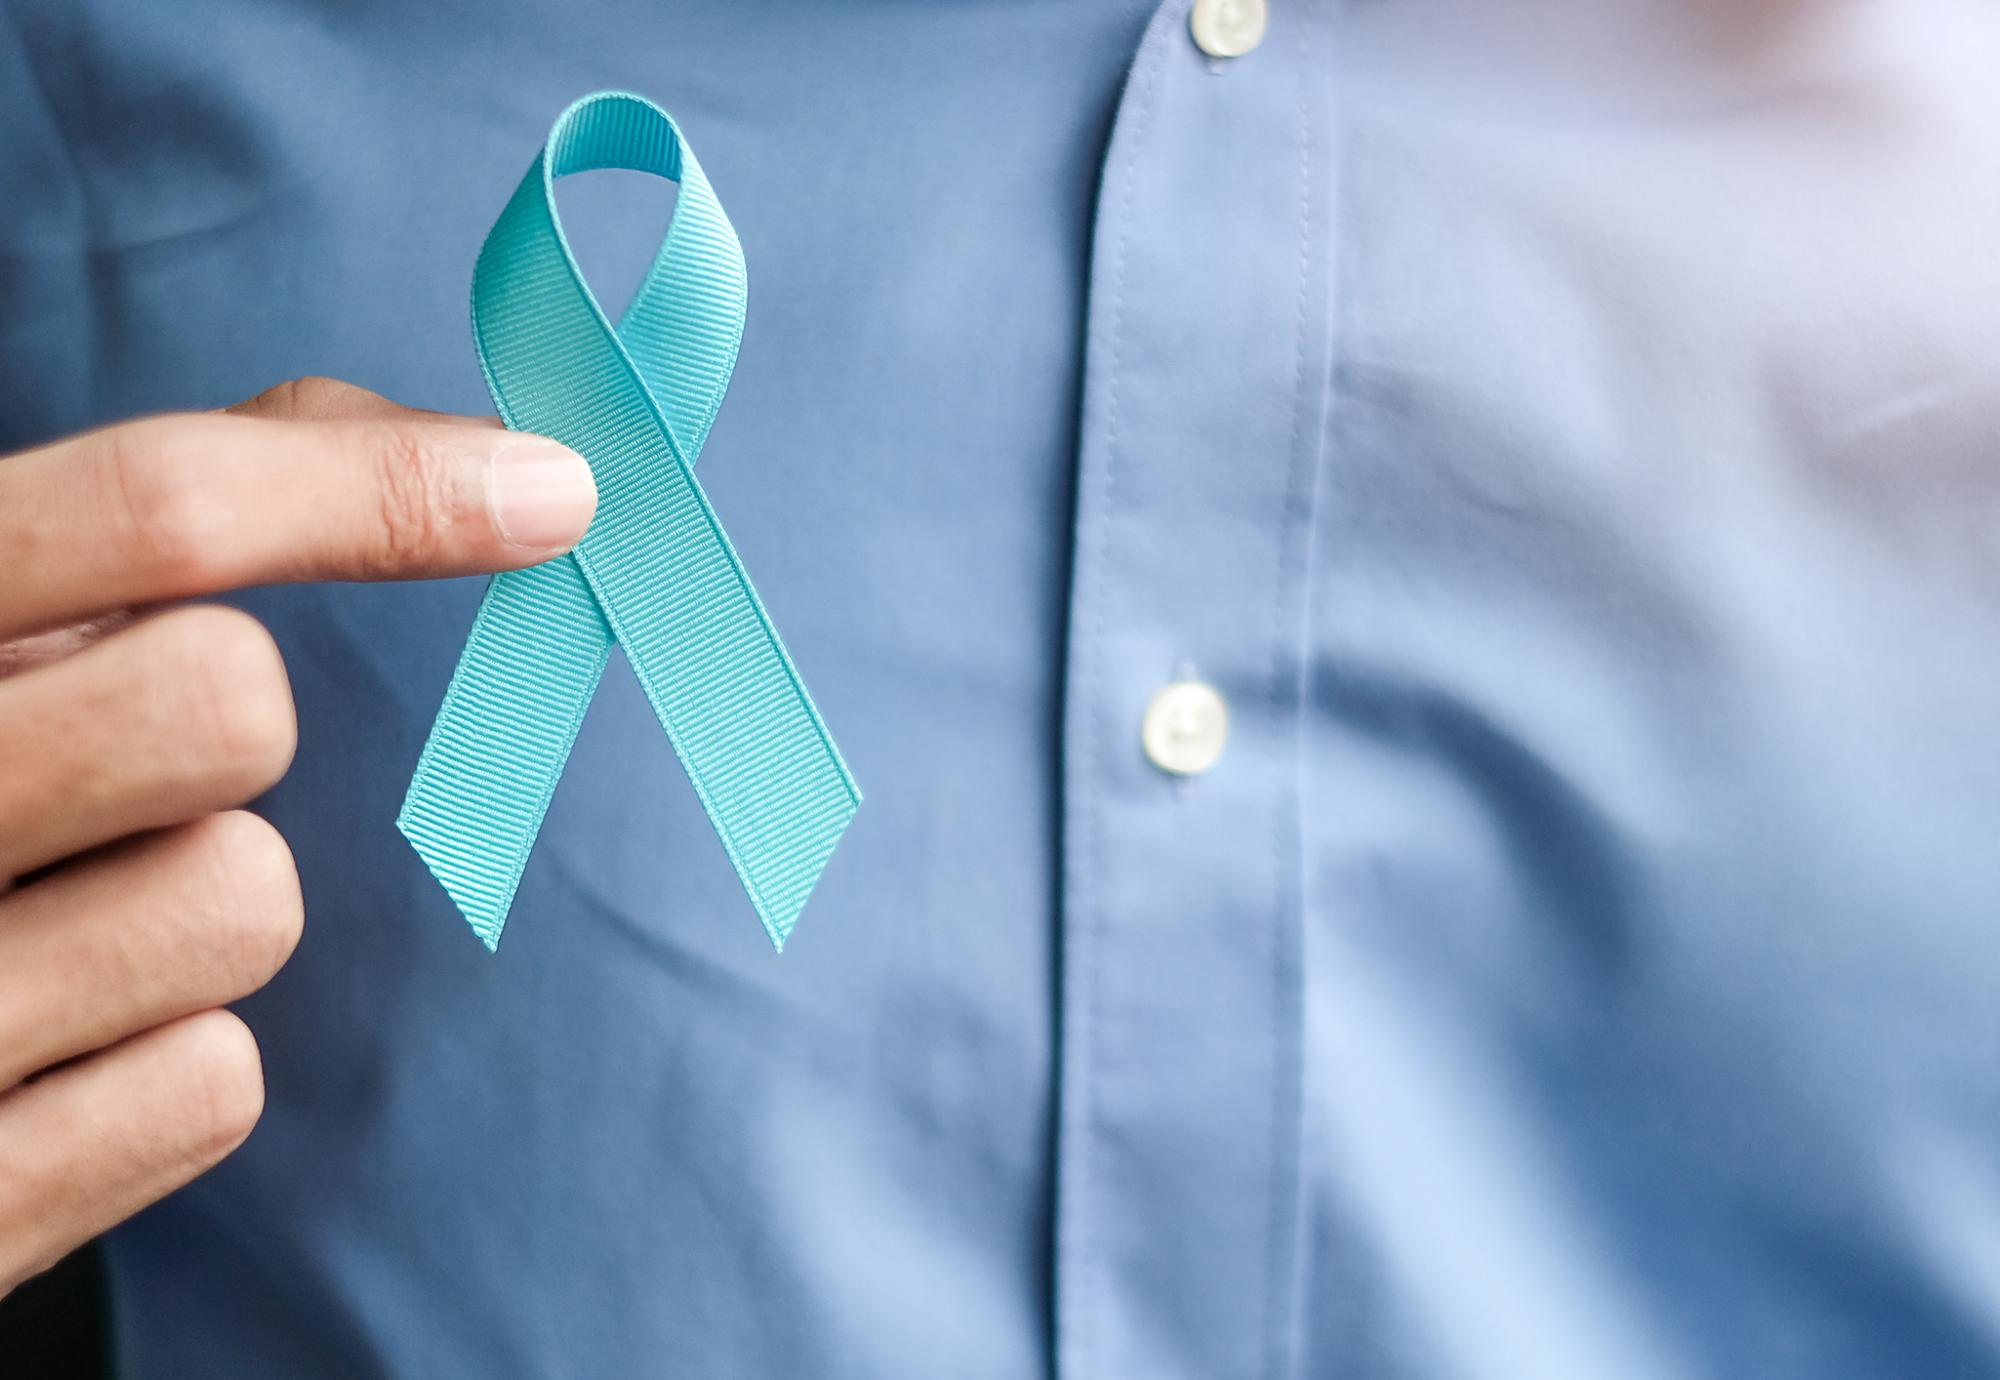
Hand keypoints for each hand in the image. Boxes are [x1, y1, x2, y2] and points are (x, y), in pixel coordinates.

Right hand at [0, 377, 594, 1292]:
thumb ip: (162, 513)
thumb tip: (458, 452)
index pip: (149, 512)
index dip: (380, 489)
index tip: (550, 491)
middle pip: (225, 702)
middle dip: (218, 718)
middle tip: (113, 761)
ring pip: (243, 899)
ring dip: (192, 897)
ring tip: (49, 919)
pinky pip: (210, 1084)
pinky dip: (162, 1060)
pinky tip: (45, 1048)